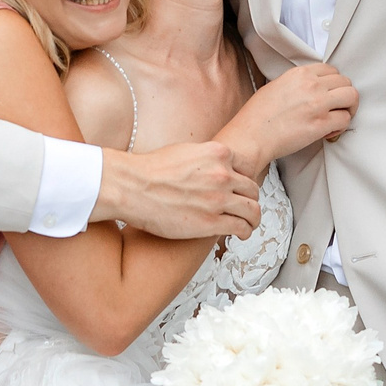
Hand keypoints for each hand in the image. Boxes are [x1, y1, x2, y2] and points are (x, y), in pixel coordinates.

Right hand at [93, 140, 261, 239]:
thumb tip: (210, 165)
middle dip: (250, 199)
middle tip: (247, 207)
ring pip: (252, 210)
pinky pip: (240, 227)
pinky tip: (240, 234)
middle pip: (252, 189)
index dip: (244, 179)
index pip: (247, 166)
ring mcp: (218, 199)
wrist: (132, 187)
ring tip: (249, 224)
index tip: (241, 188)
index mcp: (217, 153)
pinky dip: (244, 231)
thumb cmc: (149, 170)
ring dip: (253, 218)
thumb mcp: (184, 151)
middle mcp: (222, 175)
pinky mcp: (211, 222)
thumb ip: (204, 158)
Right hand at [215, 64, 357, 177]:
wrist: (251, 136)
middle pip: (345, 81)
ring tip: (338, 118)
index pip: (331, 70)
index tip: (330, 94)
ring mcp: (318, 103)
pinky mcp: (321, 124)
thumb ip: (297, 83)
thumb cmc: (257, 116)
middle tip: (337, 108)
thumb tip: (310, 90)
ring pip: (351, 97)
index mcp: (299, 74)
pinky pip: (345, 119)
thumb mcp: (276, 86)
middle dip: (344, 95)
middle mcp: (311, 85)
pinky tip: (329, 132)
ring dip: (348, 108)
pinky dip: (341, 126)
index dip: (334, 83)